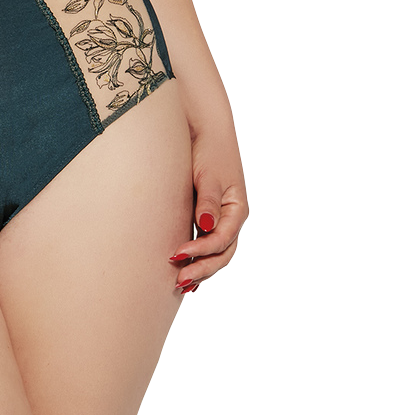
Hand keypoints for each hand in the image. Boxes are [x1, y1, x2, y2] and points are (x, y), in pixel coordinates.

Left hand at [169, 121, 248, 292]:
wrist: (205, 130)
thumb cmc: (209, 149)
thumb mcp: (209, 175)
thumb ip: (208, 201)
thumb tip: (206, 226)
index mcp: (237, 208)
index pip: (222, 238)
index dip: (202, 250)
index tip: (178, 253)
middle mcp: (231, 217)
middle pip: (221, 253)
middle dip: (201, 268)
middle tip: (178, 280)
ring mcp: (220, 219)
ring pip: (215, 253)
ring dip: (200, 269)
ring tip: (180, 284)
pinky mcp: (208, 216)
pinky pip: (206, 244)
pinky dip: (198, 259)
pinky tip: (186, 272)